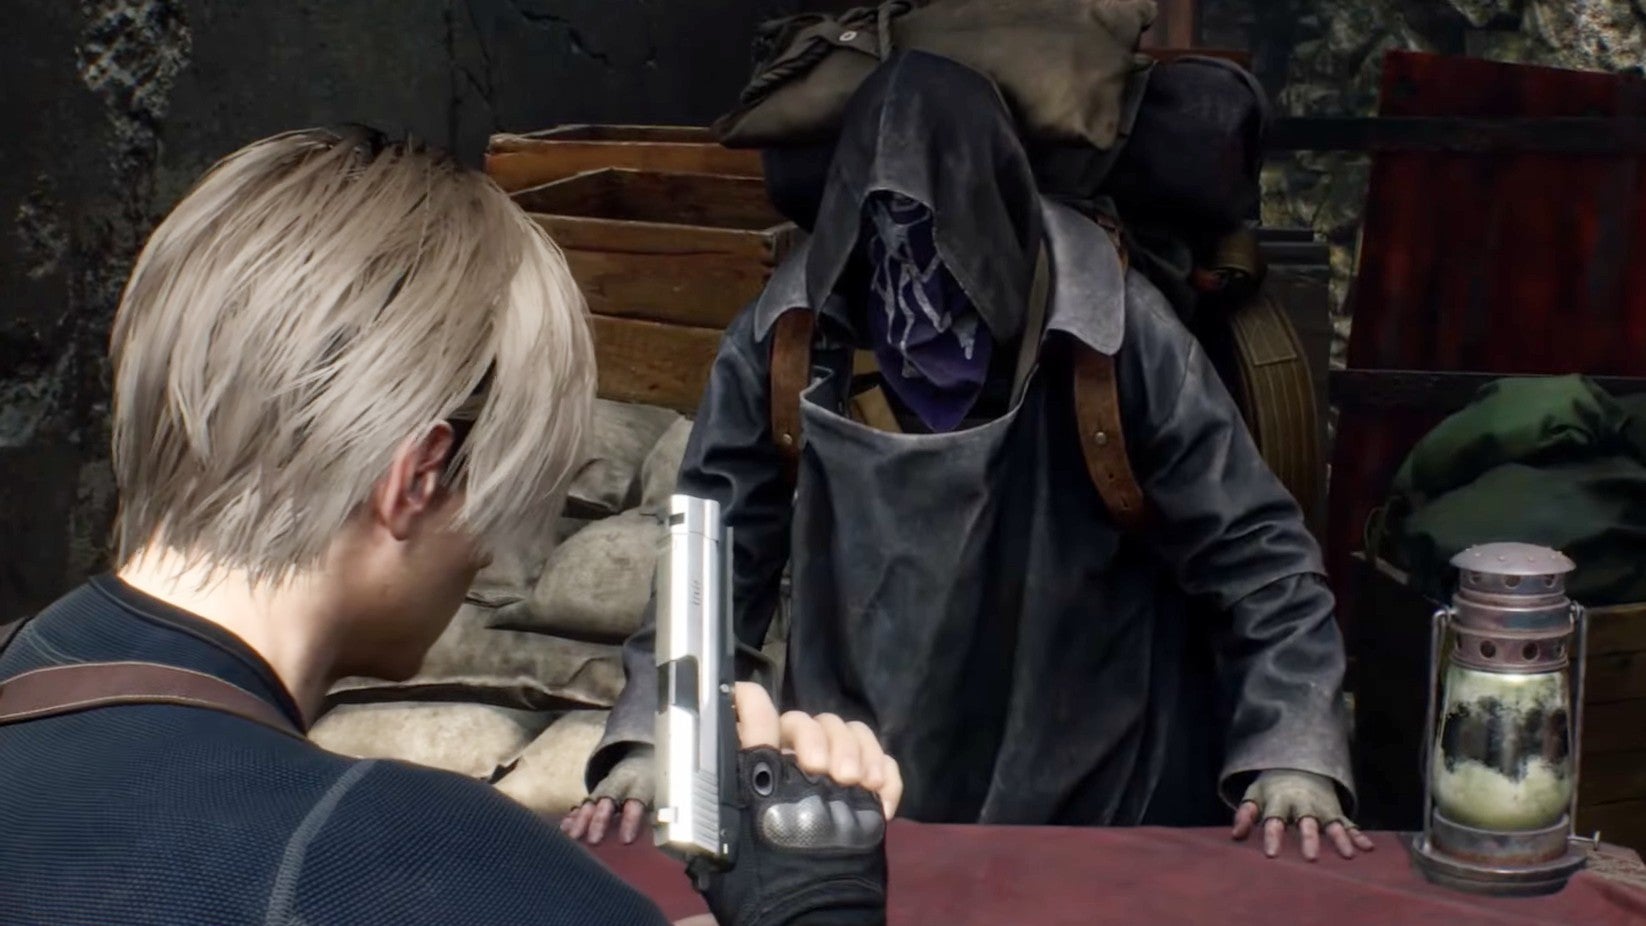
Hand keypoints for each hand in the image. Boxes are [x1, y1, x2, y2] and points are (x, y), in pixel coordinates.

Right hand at [563, 749, 654, 845]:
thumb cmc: (656, 788)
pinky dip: (574, 816)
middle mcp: (621, 784)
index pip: (635, 802)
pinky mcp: (595, 794)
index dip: (630, 820)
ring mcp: (606, 788)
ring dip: (581, 820)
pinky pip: (582, 804)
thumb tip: (665, 835)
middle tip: (594, 841)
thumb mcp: (663, 795)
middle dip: (600, 820)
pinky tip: (565, 827)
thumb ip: (660, 814)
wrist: (641, 761)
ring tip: (573, 836)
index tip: (626, 841)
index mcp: (642, 784)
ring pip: (591, 802)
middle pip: (608, 800)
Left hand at [696, 683, 900, 925]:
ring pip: (847, 729)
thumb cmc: (765, 883)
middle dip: (820, 740)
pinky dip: (888, 775)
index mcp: (758, 769)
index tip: (754, 706)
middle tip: (830, 774)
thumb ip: (724, 803)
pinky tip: (883, 805)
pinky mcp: (868, 785)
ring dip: (857, 752)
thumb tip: (712, 761)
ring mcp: (834, 770)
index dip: (752, 703)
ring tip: (859, 785)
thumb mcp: (731, 846)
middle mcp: (794, 761)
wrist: (814, 912)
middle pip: (807, 722)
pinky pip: (883, 759)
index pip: (751, 716)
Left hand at [1231, 769, 1374, 860]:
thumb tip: (1235, 836)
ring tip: (1347, 856)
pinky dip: (1359, 836)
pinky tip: (1368, 848)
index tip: (1271, 855)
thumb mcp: (1255, 795)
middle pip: (1307, 823)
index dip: (1273, 837)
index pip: (1275, 821)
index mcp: (1280, 802)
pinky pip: (1349, 825)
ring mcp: (1322, 809)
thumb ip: (1245, 814)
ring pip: (1332, 825)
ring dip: (1340, 839)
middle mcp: (1303, 805)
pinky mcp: (1336, 812)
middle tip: (1311, 859)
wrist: (1298, 765)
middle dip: (1309, 840)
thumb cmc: (1272, 789)